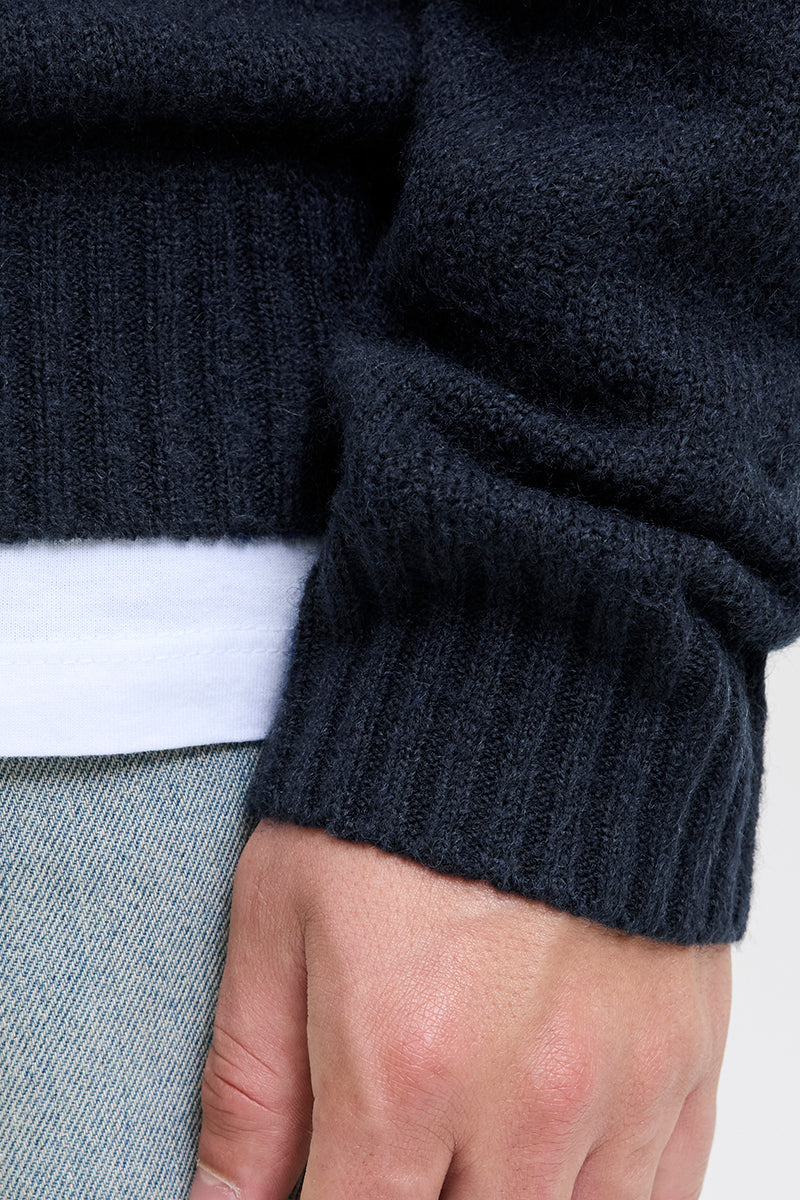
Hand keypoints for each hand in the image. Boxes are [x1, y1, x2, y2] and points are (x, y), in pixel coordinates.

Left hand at [188, 819, 730, 1198]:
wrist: (541, 691)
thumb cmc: (401, 792)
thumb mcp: (281, 917)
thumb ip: (250, 1088)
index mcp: (404, 1070)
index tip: (327, 1177)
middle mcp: (525, 1103)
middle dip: (417, 1199)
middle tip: (398, 1143)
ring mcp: (622, 1087)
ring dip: (503, 1198)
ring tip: (467, 1133)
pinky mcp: (686, 1055)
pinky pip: (659, 1195)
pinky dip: (596, 1193)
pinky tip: (550, 1145)